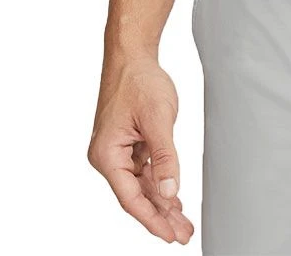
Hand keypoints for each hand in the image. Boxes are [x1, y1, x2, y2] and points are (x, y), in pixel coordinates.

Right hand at [88, 54, 194, 243]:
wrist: (132, 55)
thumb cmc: (139, 81)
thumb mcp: (158, 119)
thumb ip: (166, 158)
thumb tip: (170, 193)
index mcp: (107, 155)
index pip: (131, 198)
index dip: (152, 219)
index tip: (169, 235)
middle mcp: (108, 157)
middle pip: (136, 195)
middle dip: (161, 216)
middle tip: (183, 235)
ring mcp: (118, 151)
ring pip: (142, 185)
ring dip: (162, 202)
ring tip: (183, 223)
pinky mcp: (128, 143)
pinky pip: (145, 170)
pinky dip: (160, 183)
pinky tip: (173, 198)